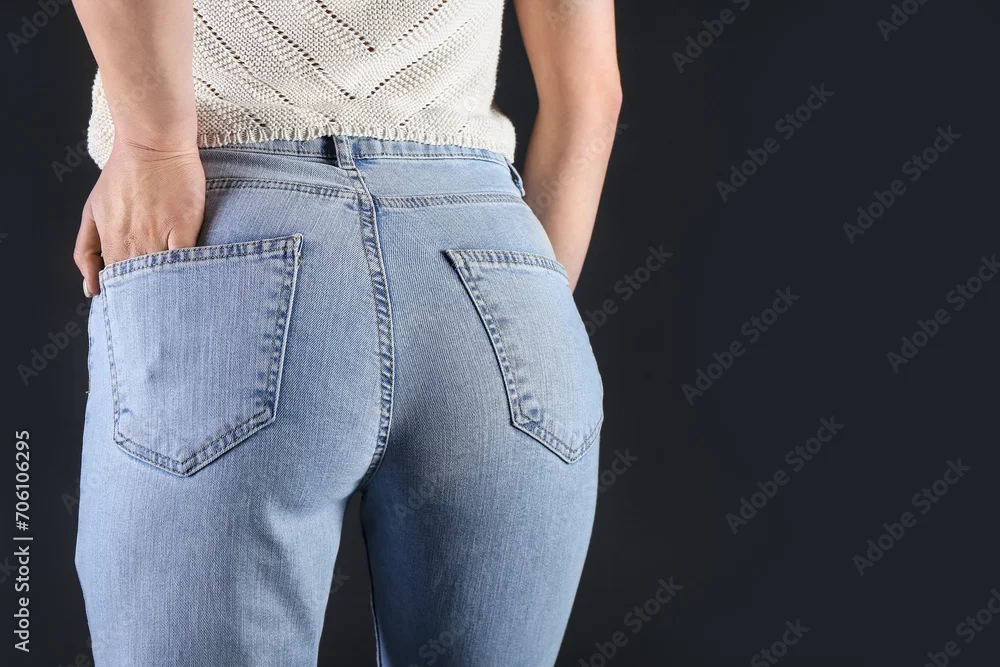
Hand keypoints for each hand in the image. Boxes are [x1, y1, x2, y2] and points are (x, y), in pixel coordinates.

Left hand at [74, 138, 205, 295]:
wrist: (152, 143)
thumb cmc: (124, 174)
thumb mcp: (91, 211)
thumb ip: (86, 251)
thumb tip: (91, 289)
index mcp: (111, 244)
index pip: (117, 285)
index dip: (127, 298)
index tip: (137, 307)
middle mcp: (132, 244)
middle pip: (139, 286)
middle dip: (147, 301)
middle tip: (158, 311)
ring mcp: (159, 237)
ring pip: (161, 278)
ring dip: (167, 290)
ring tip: (177, 300)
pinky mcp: (184, 228)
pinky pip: (186, 261)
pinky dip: (188, 273)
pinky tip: (194, 281)